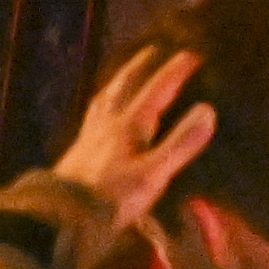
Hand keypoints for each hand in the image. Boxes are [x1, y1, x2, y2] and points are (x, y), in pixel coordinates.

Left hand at [53, 45, 217, 235]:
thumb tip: (208, 109)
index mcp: (128, 126)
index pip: (155, 91)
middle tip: (151, 50)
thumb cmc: (112, 197)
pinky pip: (92, 118)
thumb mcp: (153, 173)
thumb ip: (181, 143)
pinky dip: (101, 107)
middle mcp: (107, 125)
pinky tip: (101, 116)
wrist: (60, 218)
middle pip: (122, 88)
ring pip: (103, 101)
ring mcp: (89, 138)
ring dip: (116, 83)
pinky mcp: (77, 154)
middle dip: (139, 68)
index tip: (191, 53)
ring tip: (123, 76)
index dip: (174, 72)